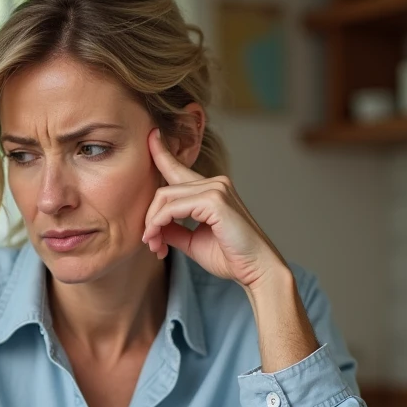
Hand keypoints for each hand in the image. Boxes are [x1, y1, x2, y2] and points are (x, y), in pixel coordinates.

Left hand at [141, 128, 284, 290]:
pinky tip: (159, 242)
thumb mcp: (192, 241)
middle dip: (151, 218)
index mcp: (212, 189)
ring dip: (153, 223)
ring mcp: (216, 188)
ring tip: (154, 246)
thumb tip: (152, 226)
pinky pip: (173, 208)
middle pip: (164, 190)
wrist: (256, 270)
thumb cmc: (230, 257)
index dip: (162, 152)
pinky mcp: (214, 200)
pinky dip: (160, 224)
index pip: (180, 168)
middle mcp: (215, 183)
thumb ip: (173, 229)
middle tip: (150, 244)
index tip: (150, 136)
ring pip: (165, 197)